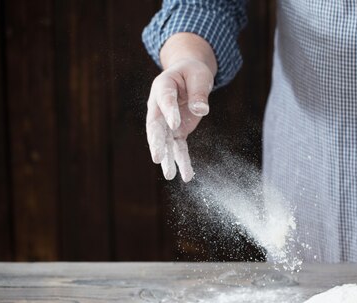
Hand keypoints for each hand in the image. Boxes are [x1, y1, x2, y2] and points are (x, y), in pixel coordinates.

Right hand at [146, 34, 216, 181]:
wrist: (188, 76)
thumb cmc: (192, 73)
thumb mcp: (199, 76)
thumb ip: (199, 92)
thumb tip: (201, 110)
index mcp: (163, 86)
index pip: (165, 99)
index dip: (169, 111)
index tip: (174, 123)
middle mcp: (160, 107)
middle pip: (156, 126)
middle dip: (156, 143)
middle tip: (157, 157)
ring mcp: (166, 121)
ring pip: (165, 142)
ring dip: (168, 159)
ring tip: (170, 175)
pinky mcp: (176, 131)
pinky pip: (178, 147)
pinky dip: (182, 161)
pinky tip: (187, 176)